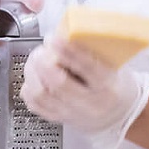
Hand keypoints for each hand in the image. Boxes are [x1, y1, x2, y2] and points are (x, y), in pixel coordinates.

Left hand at [20, 34, 148, 148]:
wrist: (119, 114)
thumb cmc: (114, 84)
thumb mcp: (113, 65)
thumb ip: (92, 49)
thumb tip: (67, 29)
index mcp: (107, 86)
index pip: (87, 68)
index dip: (68, 51)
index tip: (55, 38)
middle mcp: (90, 103)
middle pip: (59, 84)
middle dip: (43, 62)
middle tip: (40, 50)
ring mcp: (73, 114)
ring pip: (42, 95)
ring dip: (32, 74)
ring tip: (34, 61)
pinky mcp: (60, 119)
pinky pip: (36, 106)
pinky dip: (29, 89)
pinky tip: (33, 78)